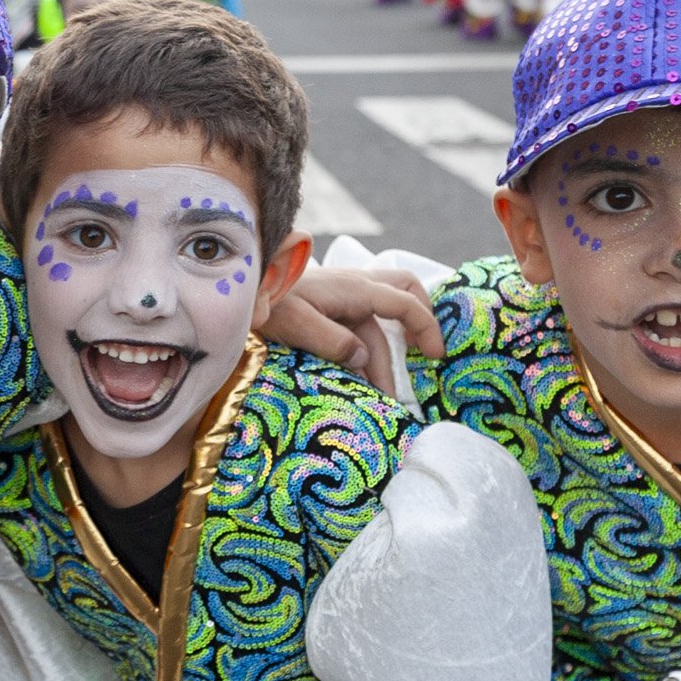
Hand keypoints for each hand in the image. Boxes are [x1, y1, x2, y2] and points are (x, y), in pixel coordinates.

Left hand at [258, 265, 443, 393]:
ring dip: (383, 356)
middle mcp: (355, 287)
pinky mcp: (330, 305)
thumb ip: (333, 342)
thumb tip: (363, 361)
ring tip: (381, 396)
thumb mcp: (297, 324)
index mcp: (355, 288)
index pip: (405, 303)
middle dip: (419, 323)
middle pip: (404, 294)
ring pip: (378, 322)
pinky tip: (359, 377)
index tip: (435, 356)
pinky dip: (366, 350)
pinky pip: (360, 325)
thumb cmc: (268, 301)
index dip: (426, 327)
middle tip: (427, 357)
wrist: (245, 284)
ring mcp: (343, 294)